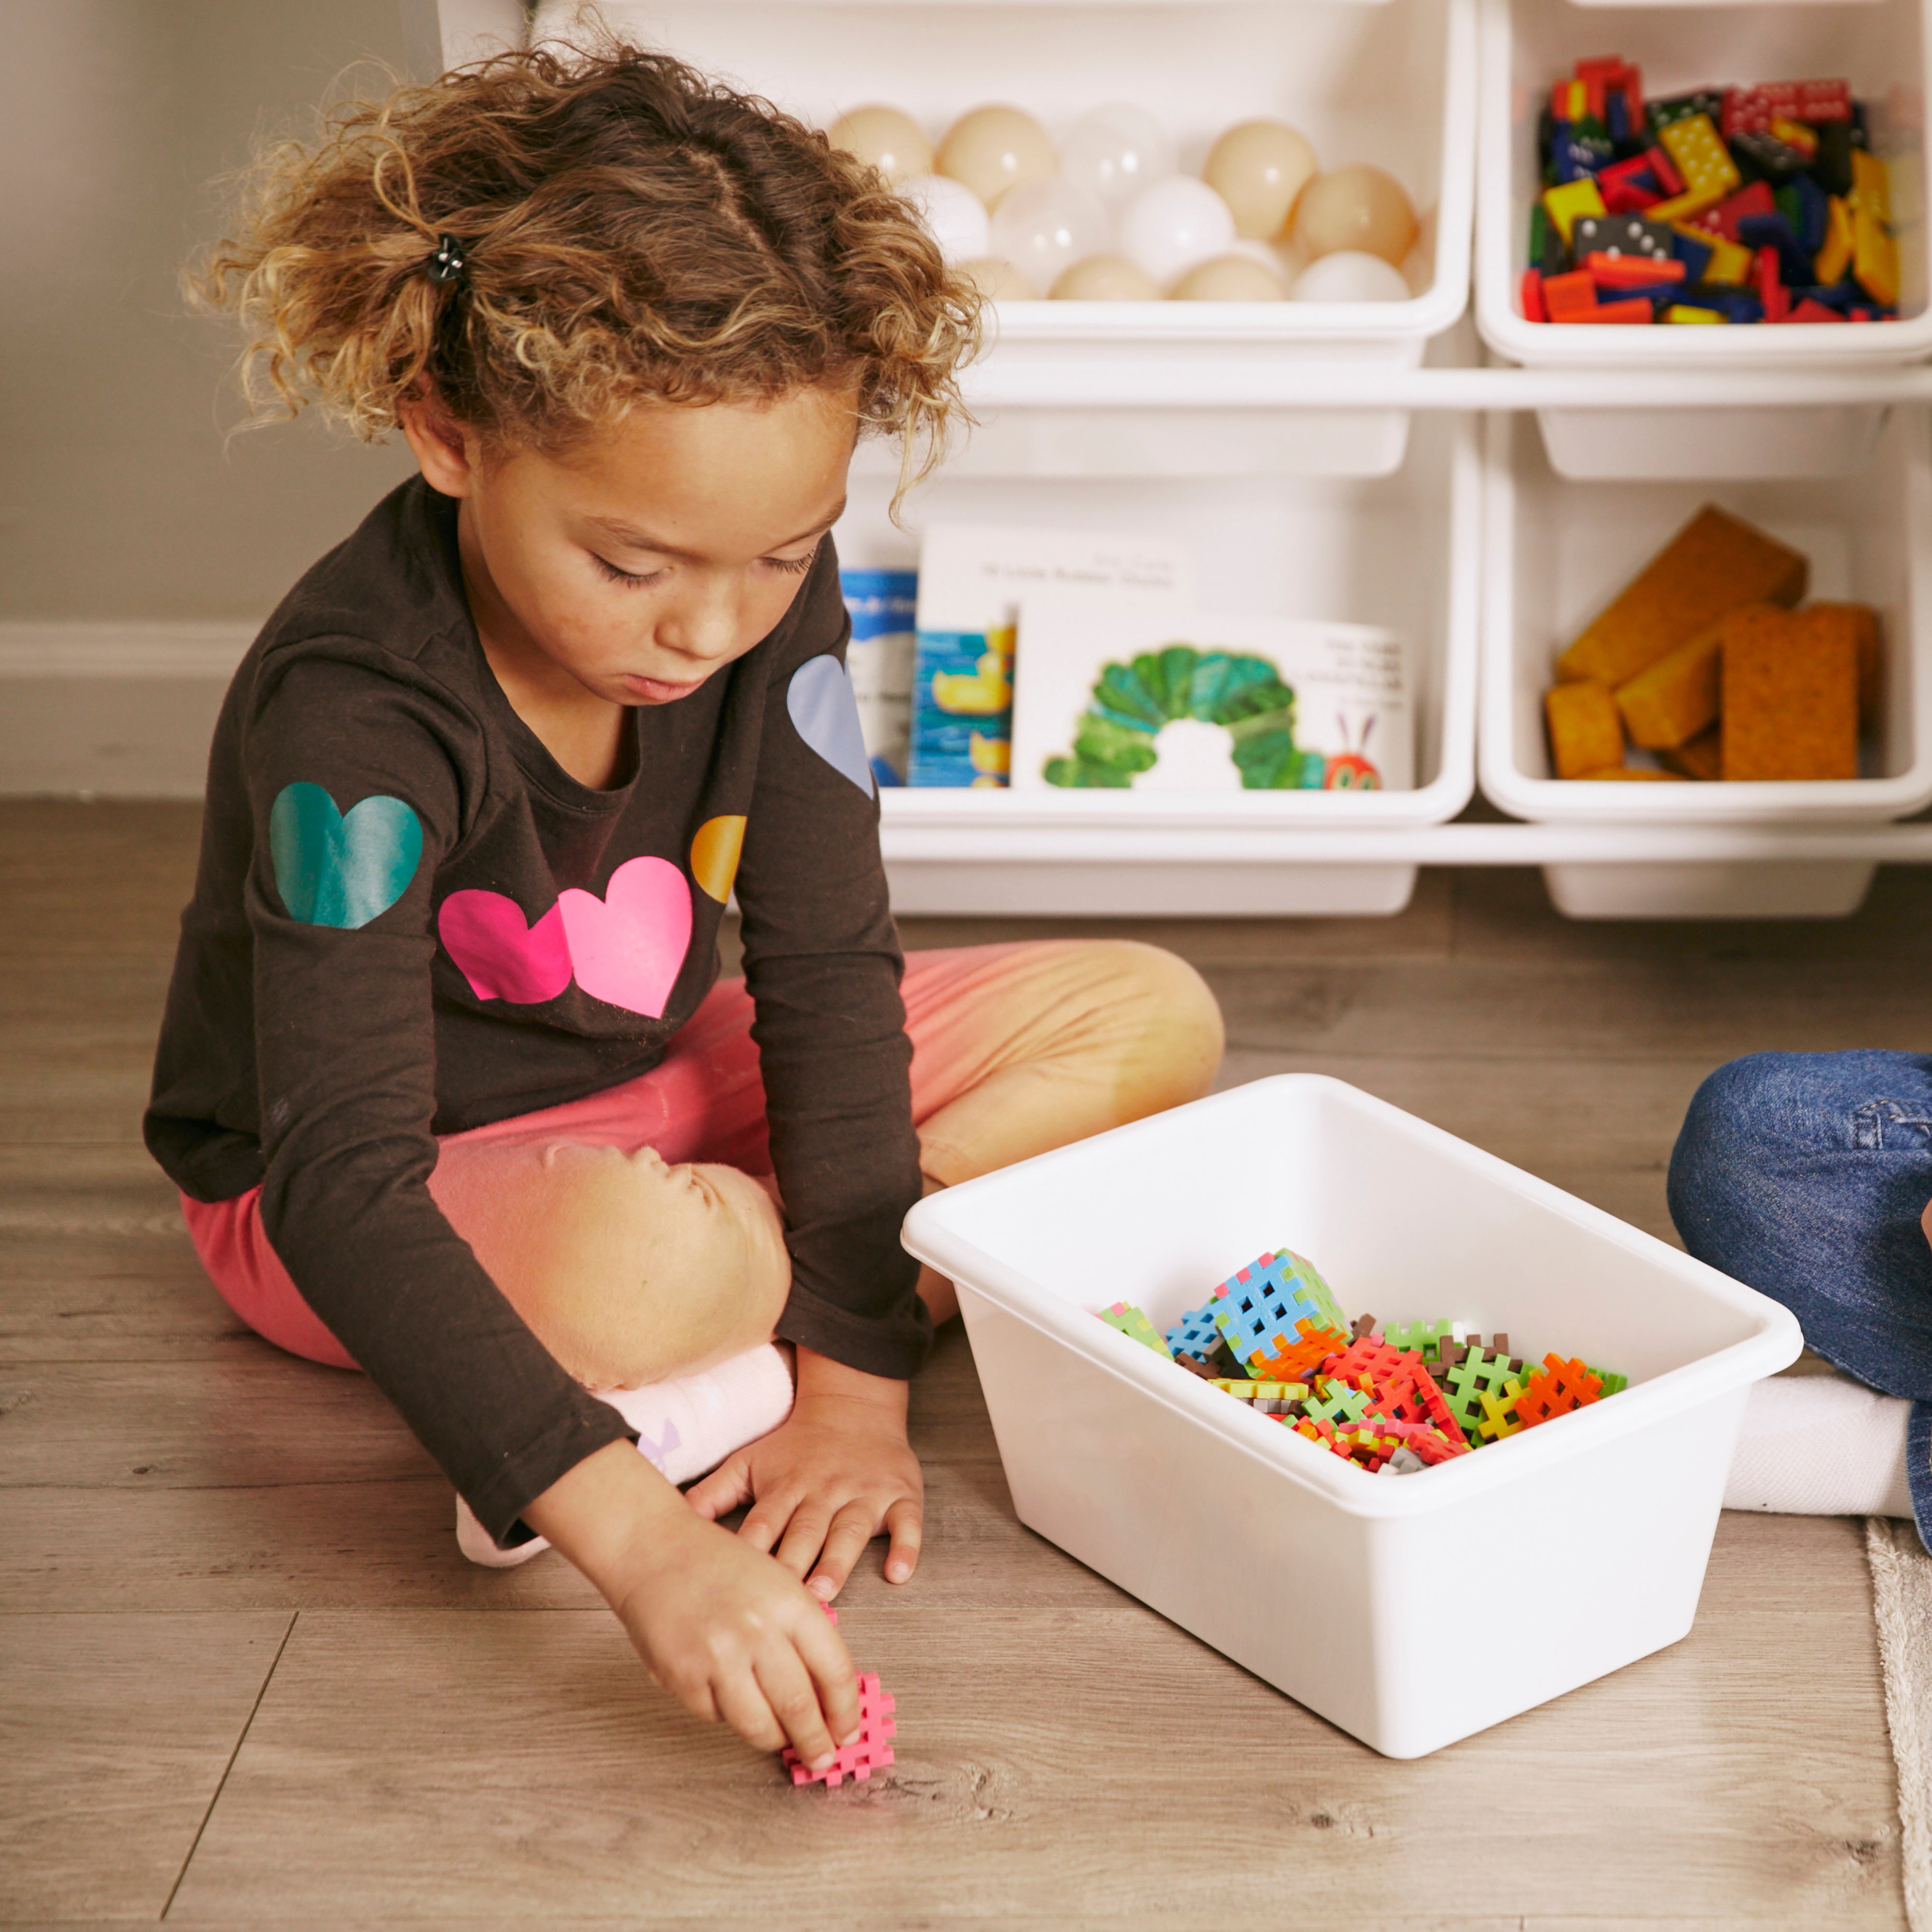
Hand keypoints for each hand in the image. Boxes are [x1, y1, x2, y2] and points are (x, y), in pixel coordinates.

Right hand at [524, 1439, 859, 1767]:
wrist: (653, 1548)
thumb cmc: (717, 1564)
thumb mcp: (777, 1584)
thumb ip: (802, 1635)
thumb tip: (827, 1695)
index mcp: (791, 1603)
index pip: (835, 1671)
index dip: (845, 1711)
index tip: (847, 1730)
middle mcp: (758, 1631)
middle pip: (800, 1708)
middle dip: (816, 1743)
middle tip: (821, 1756)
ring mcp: (718, 1657)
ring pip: (760, 1726)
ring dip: (775, 1739)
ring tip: (780, 1736)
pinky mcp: (682, 1677)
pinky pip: (717, 1717)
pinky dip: (728, 1715)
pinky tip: (728, 1694)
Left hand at [685, 1348, 923, 1599]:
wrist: (854, 1405)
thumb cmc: (796, 1446)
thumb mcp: (749, 1463)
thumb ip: (712, 1494)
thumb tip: (669, 1522)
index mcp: (785, 1487)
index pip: (764, 1524)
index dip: (750, 1553)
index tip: (735, 1585)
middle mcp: (824, 1491)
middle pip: (806, 1532)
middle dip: (794, 1564)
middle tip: (780, 1600)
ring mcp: (864, 1493)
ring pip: (851, 1531)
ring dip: (839, 1561)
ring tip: (825, 1591)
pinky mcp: (900, 1494)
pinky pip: (907, 1522)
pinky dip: (906, 1547)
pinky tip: (900, 1572)